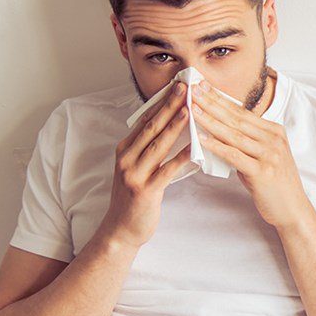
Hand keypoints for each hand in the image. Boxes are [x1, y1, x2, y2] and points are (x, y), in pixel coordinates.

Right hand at [100, 83, 191, 248]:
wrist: (121, 230)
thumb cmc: (135, 198)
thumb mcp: (136, 168)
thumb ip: (149, 149)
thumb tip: (171, 127)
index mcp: (125, 149)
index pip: (145, 119)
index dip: (162, 101)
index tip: (177, 85)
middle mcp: (126, 158)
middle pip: (151, 127)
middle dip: (169, 105)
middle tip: (185, 87)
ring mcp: (133, 174)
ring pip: (158, 145)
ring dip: (175, 126)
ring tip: (190, 109)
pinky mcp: (145, 190)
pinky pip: (166, 171)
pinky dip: (181, 158)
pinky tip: (195, 148)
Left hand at [190, 81, 313, 229]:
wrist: (293, 209)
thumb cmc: (275, 184)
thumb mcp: (264, 156)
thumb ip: (246, 142)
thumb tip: (219, 132)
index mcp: (275, 132)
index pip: (242, 111)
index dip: (220, 98)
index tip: (203, 86)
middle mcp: (274, 139)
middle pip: (236, 118)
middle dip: (212, 103)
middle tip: (193, 90)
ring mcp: (270, 154)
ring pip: (234, 134)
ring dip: (210, 120)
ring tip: (192, 109)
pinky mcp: (263, 171)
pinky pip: (234, 155)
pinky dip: (216, 146)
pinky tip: (201, 139)